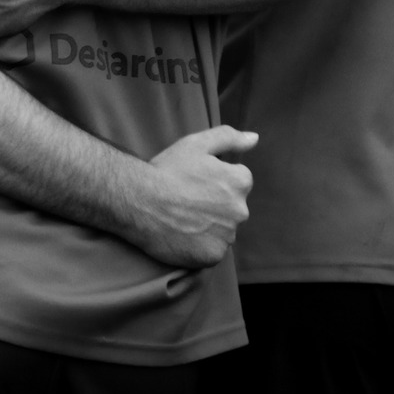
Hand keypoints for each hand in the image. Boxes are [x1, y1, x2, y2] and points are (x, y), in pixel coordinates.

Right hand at [125, 126, 256, 268]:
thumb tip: (254, 138)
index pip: (237, 181)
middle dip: (215, 204)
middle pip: (231, 207)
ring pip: (222, 230)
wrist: (139, 201)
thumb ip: (229, 138)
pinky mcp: (213, 256)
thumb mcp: (196, 144)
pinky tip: (182, 234)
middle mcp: (240, 211)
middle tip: (186, 200)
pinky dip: (200, 245)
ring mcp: (227, 236)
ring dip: (208, 225)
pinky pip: (212, 250)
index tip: (195, 181)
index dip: (215, 179)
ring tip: (181, 218)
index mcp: (240, 182)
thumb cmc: (167, 171)